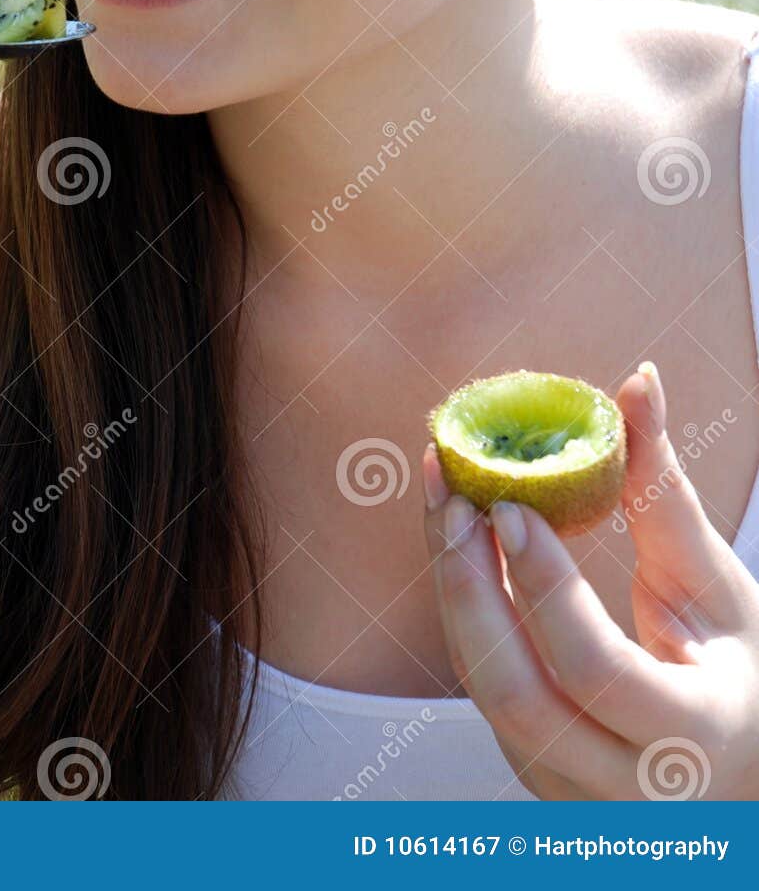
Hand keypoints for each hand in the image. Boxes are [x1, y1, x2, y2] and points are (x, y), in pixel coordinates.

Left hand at [422, 360, 758, 798]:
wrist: (735, 760)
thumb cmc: (737, 662)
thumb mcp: (717, 584)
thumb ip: (665, 490)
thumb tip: (638, 381)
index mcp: (691, 738)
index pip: (595, 669)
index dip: (544, 586)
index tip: (509, 504)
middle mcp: (624, 786)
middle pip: (516, 695)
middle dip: (469, 588)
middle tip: (452, 494)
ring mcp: (570, 791)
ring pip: (485, 694)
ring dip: (453, 591)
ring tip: (444, 499)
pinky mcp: (531, 773)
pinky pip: (482, 689)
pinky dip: (463, 611)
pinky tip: (456, 540)